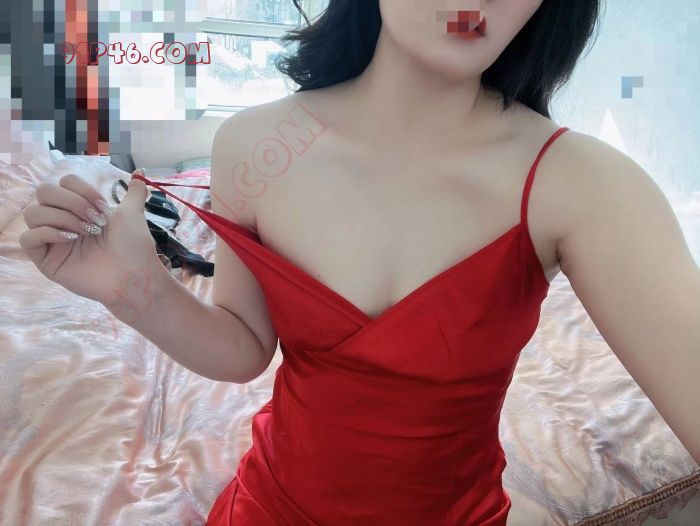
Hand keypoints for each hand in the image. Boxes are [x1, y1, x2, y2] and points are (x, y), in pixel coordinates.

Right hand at [19, 169, 160, 303]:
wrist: (134, 274)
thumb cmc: (133, 247)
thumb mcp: (133, 213)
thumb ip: (134, 192)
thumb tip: (141, 172)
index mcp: (80, 209)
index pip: (63, 182)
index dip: (82, 189)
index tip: (103, 207)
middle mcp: (63, 221)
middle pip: (44, 192)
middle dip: (71, 201)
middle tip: (94, 220)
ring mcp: (52, 240)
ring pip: (32, 213)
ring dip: (62, 217)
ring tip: (86, 232)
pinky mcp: (45, 260)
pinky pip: (27, 238)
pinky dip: (47, 233)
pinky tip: (70, 239)